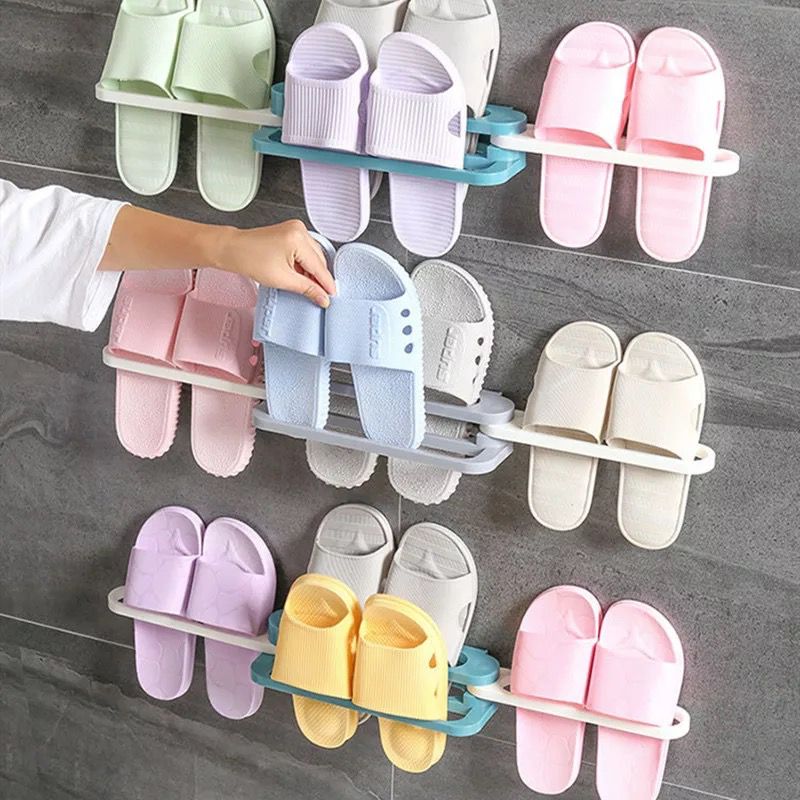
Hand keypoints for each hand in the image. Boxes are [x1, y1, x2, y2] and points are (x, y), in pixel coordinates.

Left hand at [215, 220, 334, 307]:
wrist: (233, 249)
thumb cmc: (250, 259)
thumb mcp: (282, 279)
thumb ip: (307, 288)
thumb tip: (323, 297)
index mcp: (298, 238)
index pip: (319, 266)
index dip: (326, 284)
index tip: (331, 296)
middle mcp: (299, 229)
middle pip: (319, 259)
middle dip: (319, 277)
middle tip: (320, 295)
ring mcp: (296, 228)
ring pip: (314, 255)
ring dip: (312, 271)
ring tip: (307, 285)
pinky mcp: (291, 231)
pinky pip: (306, 250)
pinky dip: (305, 263)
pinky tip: (300, 274)